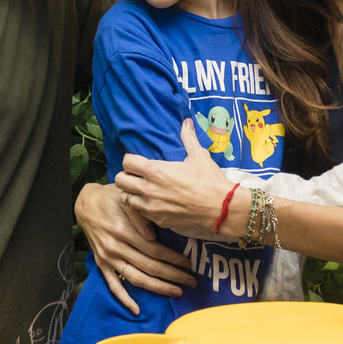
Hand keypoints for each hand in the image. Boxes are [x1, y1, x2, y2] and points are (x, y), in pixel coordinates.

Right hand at [75, 182, 194, 314]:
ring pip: (136, 278)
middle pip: (149, 266)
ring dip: (157, 288)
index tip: (189, 263)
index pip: (154, 250)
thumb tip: (153, 236)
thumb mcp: (125, 198)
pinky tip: (137, 309)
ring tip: (176, 292)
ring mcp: (108, 258)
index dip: (173, 258)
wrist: (86, 204)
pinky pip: (113, 285)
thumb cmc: (111, 198)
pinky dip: (124, 299)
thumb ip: (139, 215)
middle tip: (192, 281)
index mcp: (124, 230)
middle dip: (173, 275)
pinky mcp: (102, 264)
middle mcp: (116, 247)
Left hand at [117, 119, 233, 235]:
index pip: (127, 162)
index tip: (137, 160)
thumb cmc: (210, 181)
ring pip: (126, 199)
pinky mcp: (158, 221)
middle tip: (136, 175)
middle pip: (120, 181)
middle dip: (126, 176)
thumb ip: (188, 138)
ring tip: (142, 190)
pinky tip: (154, 203)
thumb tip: (186, 122)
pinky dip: (143, 208)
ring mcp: (152, 208)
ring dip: (132, 193)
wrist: (222, 209)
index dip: (130, 159)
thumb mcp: (199, 156)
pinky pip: (141, 214)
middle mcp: (149, 190)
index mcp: (156, 171)